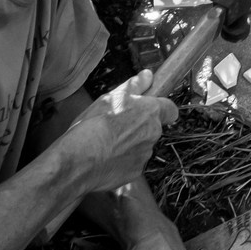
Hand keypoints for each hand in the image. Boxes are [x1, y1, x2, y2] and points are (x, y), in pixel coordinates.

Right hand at [61, 76, 176, 194]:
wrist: (80, 160)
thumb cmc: (94, 125)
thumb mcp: (110, 97)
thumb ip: (134, 85)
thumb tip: (147, 75)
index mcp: (150, 112)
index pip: (170, 109)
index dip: (161, 109)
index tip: (149, 110)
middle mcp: (153, 134)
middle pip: (153, 129)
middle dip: (139, 128)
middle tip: (116, 127)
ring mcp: (145, 155)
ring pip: (142, 147)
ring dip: (130, 145)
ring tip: (107, 144)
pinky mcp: (136, 173)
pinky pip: (132, 165)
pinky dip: (122, 162)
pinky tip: (105, 159)